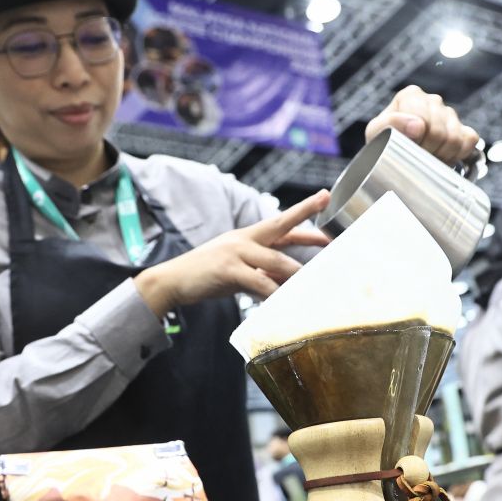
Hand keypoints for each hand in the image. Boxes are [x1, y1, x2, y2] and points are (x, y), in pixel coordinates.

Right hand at [134, 190, 330, 314]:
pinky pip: (259, 283)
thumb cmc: (205, 275)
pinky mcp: (228, 270)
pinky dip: (273, 294)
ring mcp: (235, 252)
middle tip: (329, 219)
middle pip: (281, 225)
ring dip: (296, 273)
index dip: (304, 212)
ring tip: (315, 283)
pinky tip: (283, 302)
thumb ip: (261, 270)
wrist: (172, 281)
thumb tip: (285, 279)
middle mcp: (244, 239)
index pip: (281, 222)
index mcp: (247, 236)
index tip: (324, 199)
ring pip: (276, 260)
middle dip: (306, 217)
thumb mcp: (237, 268)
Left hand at [365, 85, 479, 164]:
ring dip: (440, 155)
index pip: (423, 120)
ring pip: (455, 138)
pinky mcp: (463, 128)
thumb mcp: (376, 132)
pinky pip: (469, 141)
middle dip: (428, 150)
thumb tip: (418, 126)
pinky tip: (442, 157)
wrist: (393, 153)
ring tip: (427, 158)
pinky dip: (458, 153)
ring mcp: (450, 114)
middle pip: (439, 132)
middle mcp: (432, 101)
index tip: (407, 149)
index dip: (417, 141)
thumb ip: (390, 124)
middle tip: (416, 157)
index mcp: (411, 96)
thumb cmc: (383, 141)